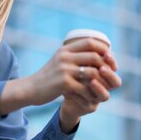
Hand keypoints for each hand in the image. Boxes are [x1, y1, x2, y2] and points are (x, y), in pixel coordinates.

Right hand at [0, 38, 120, 117]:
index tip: (109, 58)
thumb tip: (94, 50)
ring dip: (101, 81)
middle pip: (94, 56)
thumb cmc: (49, 76)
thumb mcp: (59, 60)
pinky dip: (92, 93)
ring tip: (103, 87)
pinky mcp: (64, 84)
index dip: (103, 49)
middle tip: (109, 76)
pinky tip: (92, 97)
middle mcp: (65, 57)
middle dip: (106, 66)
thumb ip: (73, 55)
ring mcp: (64, 70)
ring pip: (93, 72)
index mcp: (65, 49)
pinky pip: (85, 88)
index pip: (90, 42)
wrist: (31, 88)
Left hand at [59, 45, 120, 132]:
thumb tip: (90, 35)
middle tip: (101, 68)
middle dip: (109, 75)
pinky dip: (83, 98)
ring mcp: (97, 99)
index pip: (114, 67)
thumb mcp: (77, 60)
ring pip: (106, 96)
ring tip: (91, 81)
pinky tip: (77, 91)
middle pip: (116, 83)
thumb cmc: (71, 73)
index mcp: (103, 75)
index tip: (107, 53)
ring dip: (99, 87)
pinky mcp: (88, 107)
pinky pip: (90, 105)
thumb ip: (85, 51)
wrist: (59, 90)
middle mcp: (104, 87)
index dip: (112, 61)